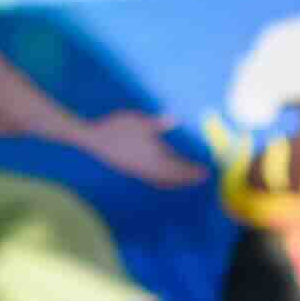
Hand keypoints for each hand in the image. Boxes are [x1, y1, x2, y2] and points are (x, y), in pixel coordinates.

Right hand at [78, 109, 209, 187]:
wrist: (94, 139)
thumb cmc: (117, 127)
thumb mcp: (139, 121)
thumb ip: (158, 123)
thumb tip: (176, 120)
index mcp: (153, 156)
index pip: (178, 167)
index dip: (192, 171)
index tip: (205, 172)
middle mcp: (148, 167)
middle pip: (172, 177)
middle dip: (187, 178)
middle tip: (200, 177)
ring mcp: (139, 170)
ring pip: (162, 180)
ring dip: (176, 181)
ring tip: (186, 179)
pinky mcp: (132, 170)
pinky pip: (153, 179)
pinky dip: (164, 180)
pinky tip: (165, 176)